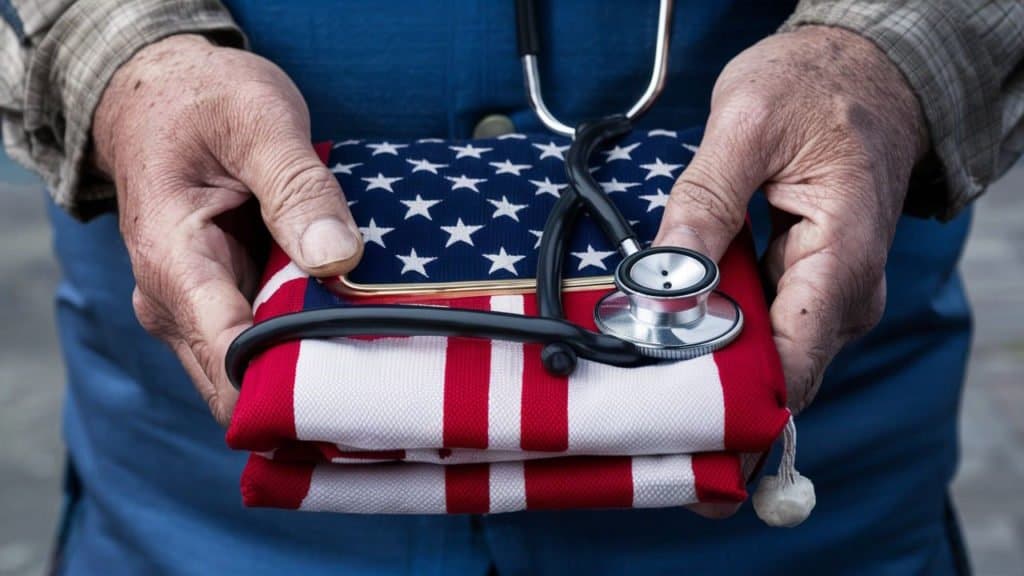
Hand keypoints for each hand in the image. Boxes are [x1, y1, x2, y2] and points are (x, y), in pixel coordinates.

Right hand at [93, 35, 363, 425]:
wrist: (161, 92)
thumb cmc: (203, 99)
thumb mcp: (258, 120)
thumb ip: (297, 187)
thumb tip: (338, 259)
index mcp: (174, 262)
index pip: (228, 357)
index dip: (291, 387)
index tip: (357, 390)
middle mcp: (174, 303)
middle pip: (242, 381)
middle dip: (311, 384)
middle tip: (389, 371)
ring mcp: (196, 309)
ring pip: (256, 369)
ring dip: (314, 364)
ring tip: (384, 351)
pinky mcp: (221, 302)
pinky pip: (264, 341)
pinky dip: (308, 339)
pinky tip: (358, 327)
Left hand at [655, 26, 927, 414]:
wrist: (865, 70)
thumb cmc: (816, 88)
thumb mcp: (746, 125)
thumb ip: (704, 202)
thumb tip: (667, 278)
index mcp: (844, 259)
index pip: (794, 366)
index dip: (732, 395)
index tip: (670, 396)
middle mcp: (847, 295)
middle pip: (777, 373)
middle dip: (709, 378)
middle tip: (638, 368)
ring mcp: (830, 297)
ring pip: (766, 355)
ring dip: (709, 351)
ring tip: (650, 337)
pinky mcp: (808, 288)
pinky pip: (762, 327)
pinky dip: (720, 323)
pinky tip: (680, 311)